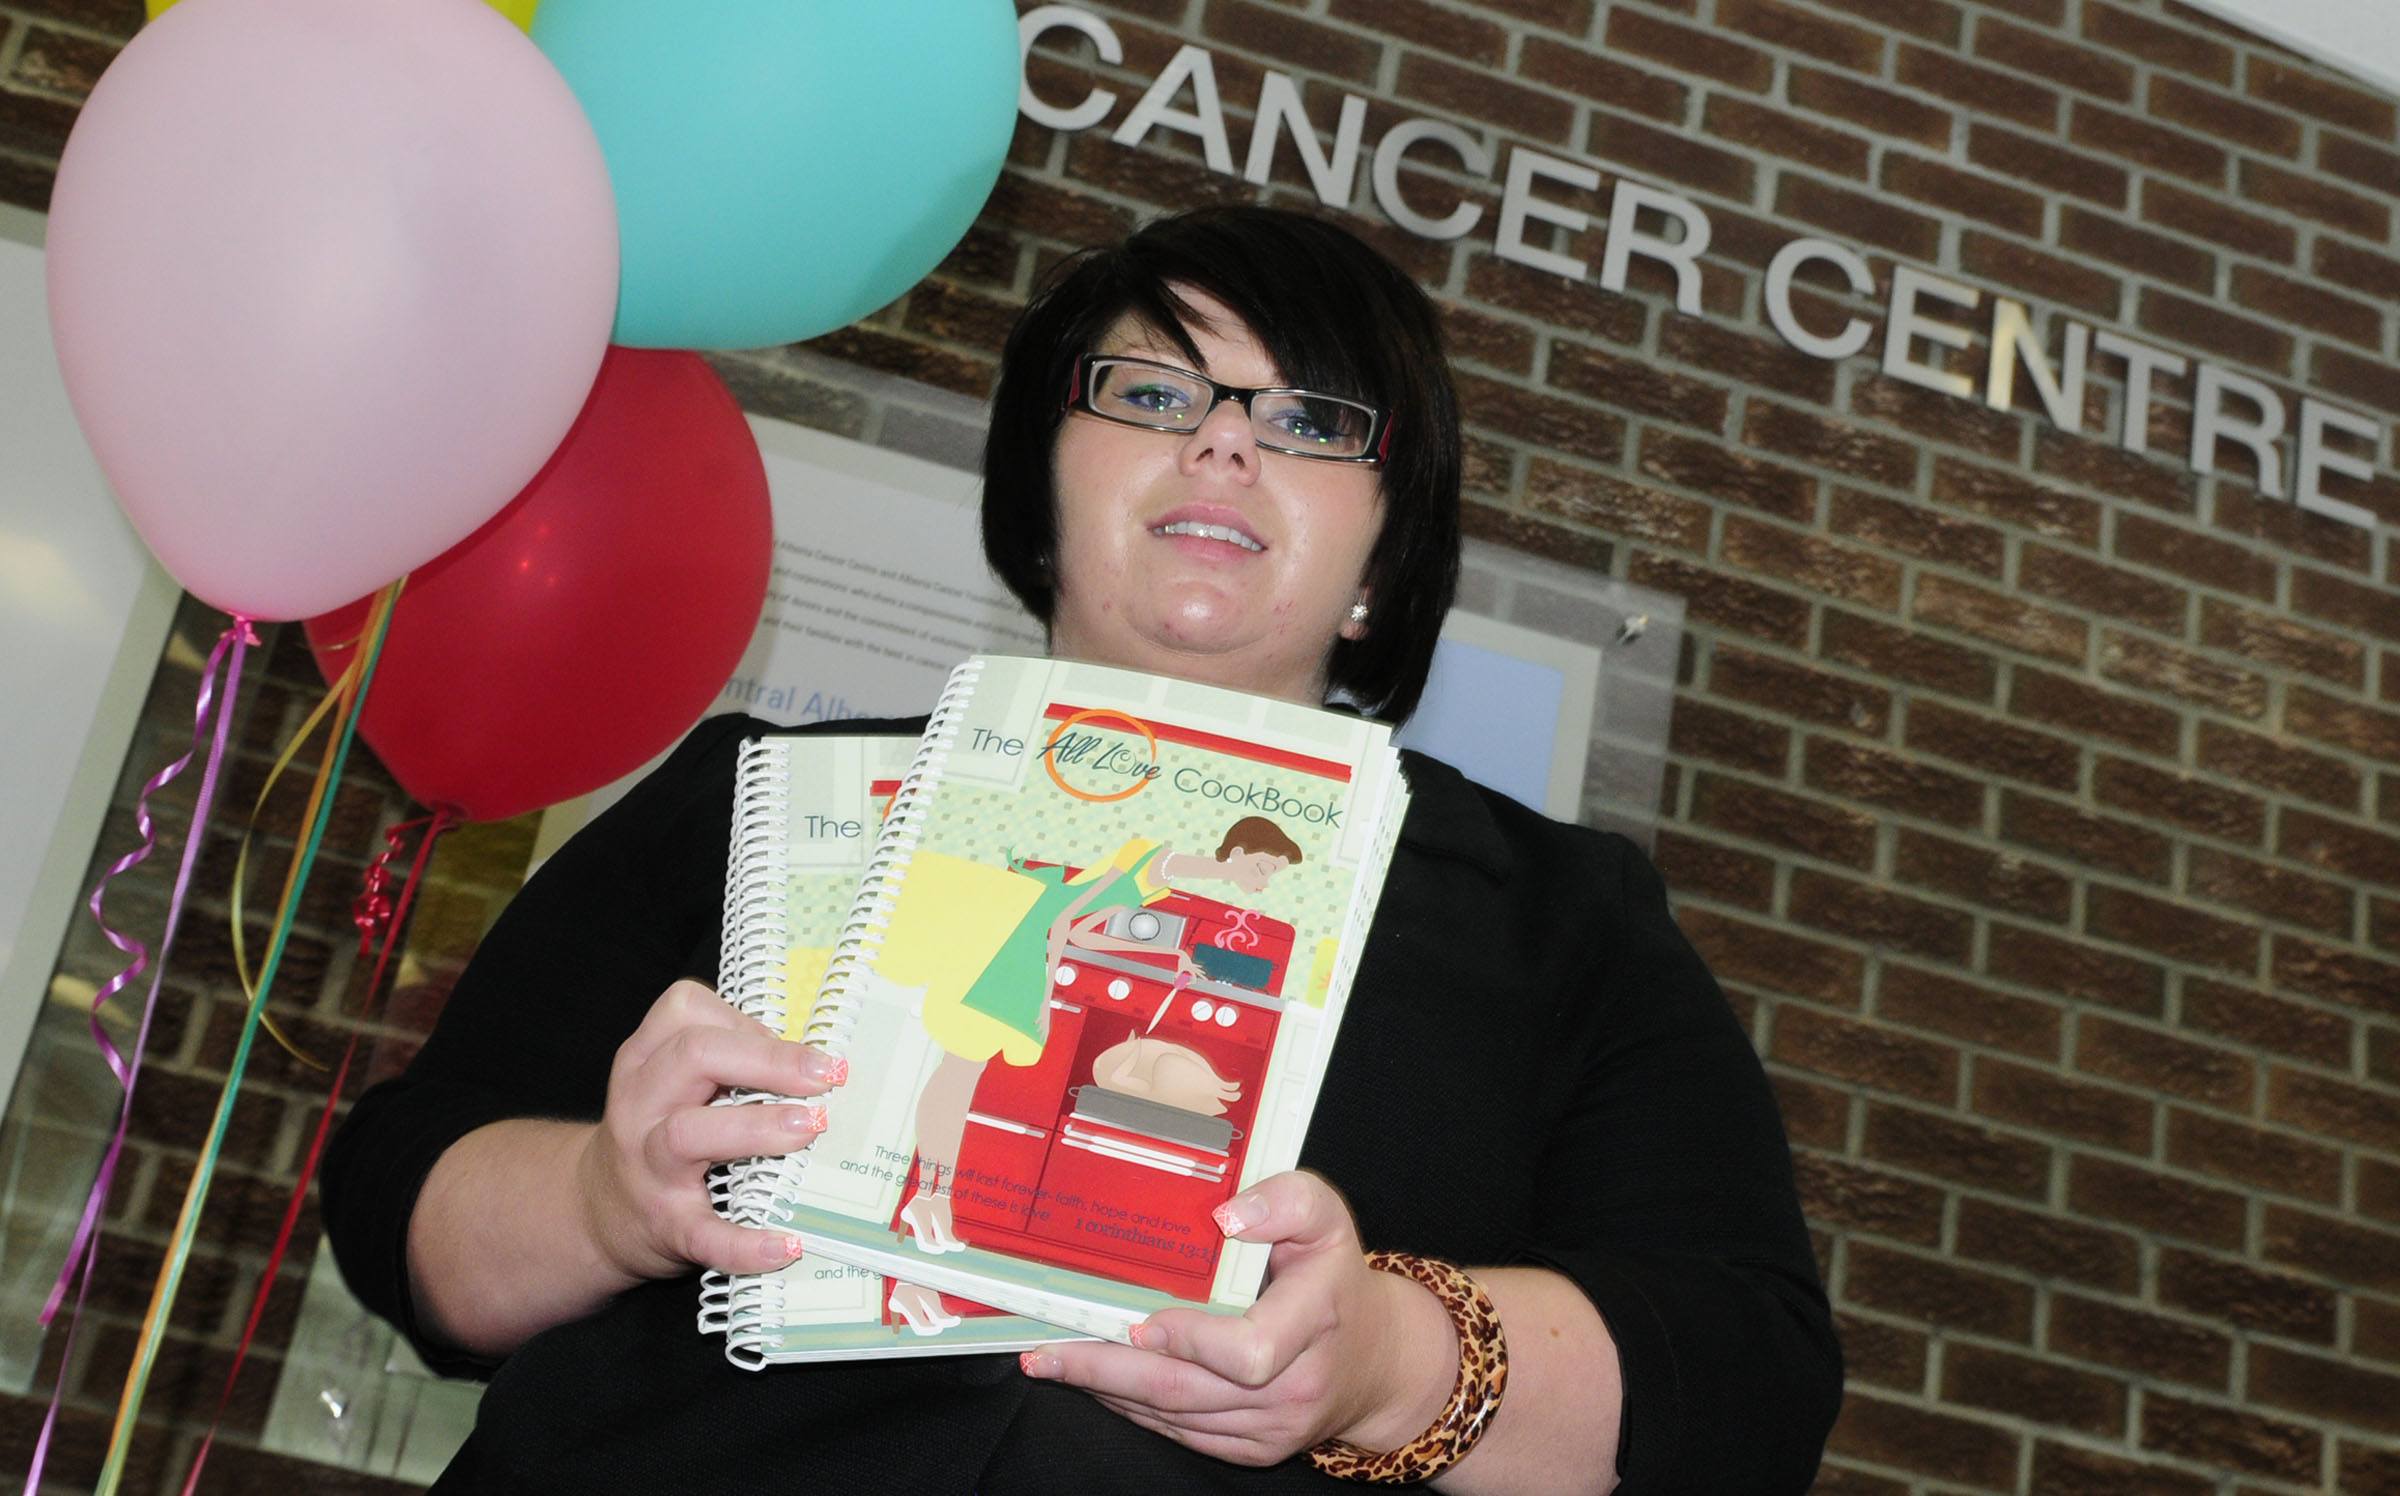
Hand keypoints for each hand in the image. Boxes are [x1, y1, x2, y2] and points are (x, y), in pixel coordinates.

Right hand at [573, 978, 843, 1285]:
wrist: (597, 1212)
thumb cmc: (661, 1135)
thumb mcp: (676, 1085)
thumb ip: (732, 1064)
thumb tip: (819, 1064)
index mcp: (647, 1059)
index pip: (686, 1010)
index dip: (746, 1020)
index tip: (795, 1047)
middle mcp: (640, 1104)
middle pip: (692, 1056)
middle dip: (768, 1060)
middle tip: (827, 1077)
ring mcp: (646, 1165)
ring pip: (688, 1133)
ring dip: (757, 1127)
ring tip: (812, 1128)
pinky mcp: (664, 1225)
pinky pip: (703, 1234)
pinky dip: (745, 1243)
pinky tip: (787, 1245)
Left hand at [1024, 1171, 1458, 1466]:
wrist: (1376, 1359)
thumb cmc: (1334, 1274)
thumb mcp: (1325, 1216)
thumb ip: (1285, 1200)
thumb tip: (1225, 1215)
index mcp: (1316, 1320)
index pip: (1248, 1351)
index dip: (1189, 1341)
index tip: (1139, 1322)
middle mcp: (1297, 1385)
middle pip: (1188, 1392)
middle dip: (1107, 1372)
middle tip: (1047, 1353)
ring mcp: (1276, 1427)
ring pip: (1177, 1417)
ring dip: (1110, 1391)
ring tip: (1055, 1363)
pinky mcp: (1256, 1448)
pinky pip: (1185, 1435)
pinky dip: (1137, 1409)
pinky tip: (1101, 1384)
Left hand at [1173, 949, 1202, 981]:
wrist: (1183, 954)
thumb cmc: (1181, 961)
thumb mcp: (1180, 968)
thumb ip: (1178, 973)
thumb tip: (1175, 978)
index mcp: (1192, 970)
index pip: (1194, 978)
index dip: (1191, 981)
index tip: (1186, 983)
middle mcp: (1193, 968)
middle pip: (1199, 974)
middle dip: (1203, 977)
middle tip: (1207, 980)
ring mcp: (1192, 966)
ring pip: (1198, 970)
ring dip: (1201, 971)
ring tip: (1204, 973)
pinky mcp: (1191, 963)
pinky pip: (1195, 965)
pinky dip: (1198, 966)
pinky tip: (1201, 966)